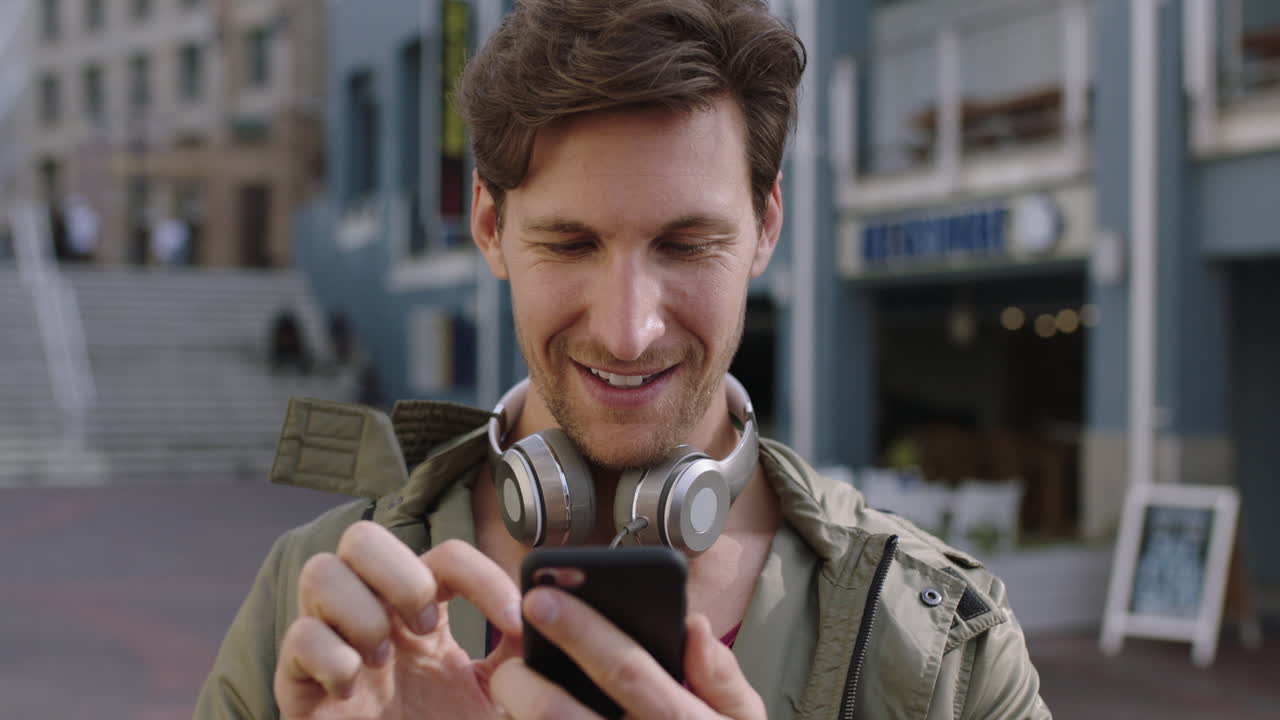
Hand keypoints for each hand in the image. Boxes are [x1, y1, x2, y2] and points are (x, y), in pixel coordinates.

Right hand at [274, 523, 521, 719]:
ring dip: (360, 610)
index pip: (443, 556)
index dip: (481, 574)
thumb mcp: (498, 699)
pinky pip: (295, 638)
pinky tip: (352, 689)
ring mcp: (331, 647)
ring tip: (382, 660)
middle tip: (426, 627)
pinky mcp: (299, 689)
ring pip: (319, 571)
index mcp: (419, 616)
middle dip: (399, 574)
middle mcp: (372, 619)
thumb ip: (518, 656)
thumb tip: (539, 610)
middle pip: (362, 538)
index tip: (513, 618)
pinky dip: (329, 656)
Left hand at [490, 588, 765, 719]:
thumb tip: (692, 626)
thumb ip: (721, 676)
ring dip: (513, 713)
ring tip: (513, 691)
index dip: (581, 631)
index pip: (627, 670)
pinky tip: (524, 716)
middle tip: (508, 661)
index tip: (540, 596)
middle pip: (558, 714)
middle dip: (520, 680)